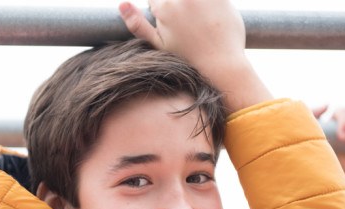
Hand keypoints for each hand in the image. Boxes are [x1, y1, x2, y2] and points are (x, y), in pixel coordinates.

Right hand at [119, 0, 271, 111]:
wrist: (222, 66)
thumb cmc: (188, 59)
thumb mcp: (159, 46)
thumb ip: (138, 25)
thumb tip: (122, 4)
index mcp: (164, 8)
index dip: (161, 7)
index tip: (172, 21)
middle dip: (178, 7)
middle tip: (188, 24)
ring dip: (192, 6)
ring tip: (199, 23)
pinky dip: (210, 6)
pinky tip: (211, 20)